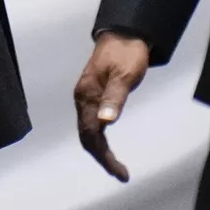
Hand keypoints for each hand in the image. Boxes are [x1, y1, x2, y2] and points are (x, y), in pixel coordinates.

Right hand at [74, 32, 150, 181]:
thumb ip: (115, 99)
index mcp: (87, 95)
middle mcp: (82, 98)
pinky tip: (107, 144)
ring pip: (87, 131)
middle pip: (86, 136)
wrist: (124, 34)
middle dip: (102, 157)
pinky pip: (91, 122)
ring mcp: (86, 97)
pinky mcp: (92, 95)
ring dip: (100, 150)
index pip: (90, 134)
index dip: (103, 156)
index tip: (119, 173)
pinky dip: (99, 138)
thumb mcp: (125, 76)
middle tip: (121, 174)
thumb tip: (106, 122)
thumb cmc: (127, 54)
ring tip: (116, 166)